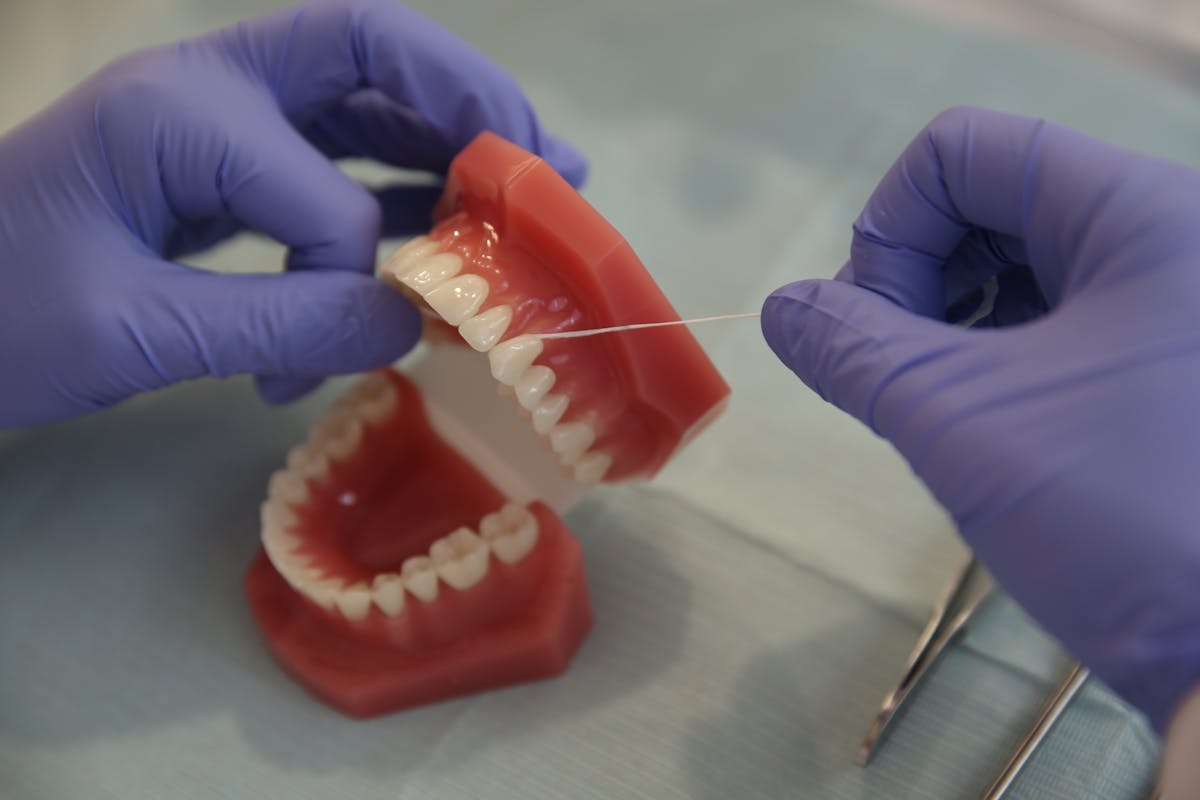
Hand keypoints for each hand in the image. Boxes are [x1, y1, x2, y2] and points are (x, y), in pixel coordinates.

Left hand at [0, 0, 585, 425]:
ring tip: (528, 181)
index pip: (321, 192)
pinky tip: (444, 225)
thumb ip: (279, 327)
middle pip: (372, 50)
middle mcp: (213, 89)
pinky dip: (398, 186)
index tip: (341, 345)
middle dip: (470, 103)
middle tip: (546, 166)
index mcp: (183, 112)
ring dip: (450, 135)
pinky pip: (336, 153)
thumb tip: (412, 328)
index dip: (353, 274)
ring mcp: (221, 118)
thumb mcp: (130, 331)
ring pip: (364, 94)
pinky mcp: (224, 161)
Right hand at [761, 107, 1199, 736]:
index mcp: (1138, 212)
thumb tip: (781, 306)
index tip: (881, 333)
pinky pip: (1059, 315)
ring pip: (1020, 260)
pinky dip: (997, 354)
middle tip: (901, 376)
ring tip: (948, 410)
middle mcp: (1169, 235)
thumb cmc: (1125, 523)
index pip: (961, 153)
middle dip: (916, 281)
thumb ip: (852, 348)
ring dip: (952, 325)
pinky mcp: (1172, 358)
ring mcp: (1176, 300)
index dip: (889, 231)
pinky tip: (990, 423)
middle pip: (989, 201)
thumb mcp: (961, 423)